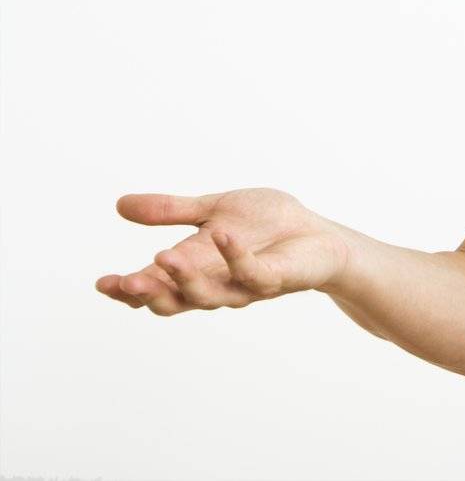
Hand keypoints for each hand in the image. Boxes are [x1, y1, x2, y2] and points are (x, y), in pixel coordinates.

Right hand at [96, 187, 351, 315]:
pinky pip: (252, 274)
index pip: (154, 288)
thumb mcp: (213, 210)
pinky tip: (223, 234)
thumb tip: (120, 205)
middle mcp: (215, 284)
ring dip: (185, 280)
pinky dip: (235, 256)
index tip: (103, 283)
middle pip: (174, 302)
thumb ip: (171, 211)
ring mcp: (244, 286)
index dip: (127, 291)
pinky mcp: (275, 279)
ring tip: (163, 257)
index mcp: (194, 270)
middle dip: (149, 295)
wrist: (319, 233)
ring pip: (209, 296)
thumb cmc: (266, 225)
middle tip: (126, 283)